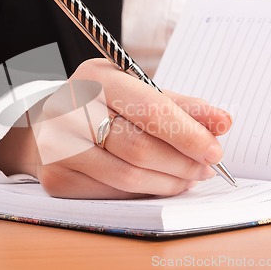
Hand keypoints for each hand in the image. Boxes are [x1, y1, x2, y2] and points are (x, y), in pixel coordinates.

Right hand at [0, 58, 231, 198]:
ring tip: (189, 176)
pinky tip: (160, 182)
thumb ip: (180, 106)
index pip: (151, 110)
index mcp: (96, 78)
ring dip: (169, 182)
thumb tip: (222, 122)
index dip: (189, 134)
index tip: (215, 149)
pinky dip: (146, 191)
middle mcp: (71, 110)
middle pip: (140, 148)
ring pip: (128, 176)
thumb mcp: (137, 91)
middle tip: (206, 167)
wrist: (47, 124)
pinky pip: (114, 192)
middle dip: (183, 163)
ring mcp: (59, 147)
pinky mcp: (58, 178)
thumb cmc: (101, 104)